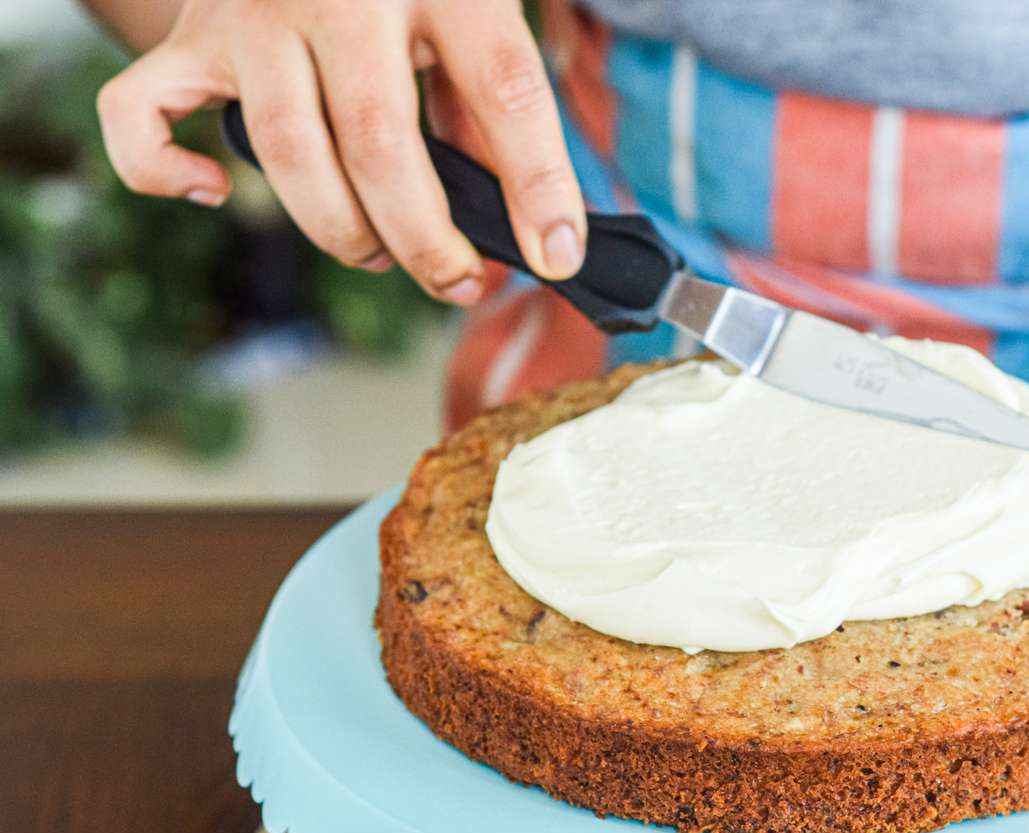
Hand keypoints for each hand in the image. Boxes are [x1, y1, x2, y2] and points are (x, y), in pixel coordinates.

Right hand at [96, 0, 585, 302]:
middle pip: (381, 141)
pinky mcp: (193, 35)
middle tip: (459, 281)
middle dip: (426, 239)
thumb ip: (493, 109)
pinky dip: (163, 170)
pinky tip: (218, 194)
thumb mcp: (474, 15)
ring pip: (288, 150)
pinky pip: (141, 112)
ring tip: (382, 253)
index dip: (538, 184)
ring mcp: (256, 13)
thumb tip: (531, 229)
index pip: (503, 88)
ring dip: (340, 229)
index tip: (558, 257)